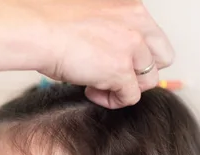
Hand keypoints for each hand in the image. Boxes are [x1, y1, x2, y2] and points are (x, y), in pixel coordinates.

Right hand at [34, 0, 174, 108]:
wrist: (37, 30)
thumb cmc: (51, 23)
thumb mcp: (92, 18)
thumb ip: (110, 32)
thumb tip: (109, 54)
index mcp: (131, 8)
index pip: (154, 37)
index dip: (139, 55)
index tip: (119, 61)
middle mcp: (137, 24)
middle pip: (162, 58)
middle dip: (141, 72)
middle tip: (116, 76)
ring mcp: (131, 48)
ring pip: (149, 81)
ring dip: (126, 88)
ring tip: (98, 85)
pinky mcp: (121, 70)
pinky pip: (131, 97)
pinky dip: (112, 100)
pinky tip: (91, 91)